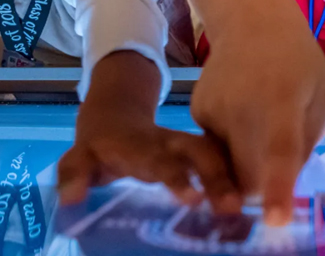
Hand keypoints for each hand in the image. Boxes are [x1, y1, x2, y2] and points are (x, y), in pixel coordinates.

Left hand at [57, 107, 239, 214]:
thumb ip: (74, 175)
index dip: (177, 178)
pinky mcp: (201, 152)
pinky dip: (240, 178)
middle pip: (200, 153)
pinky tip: (255, 203)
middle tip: (236, 206)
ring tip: (251, 210)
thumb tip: (69, 199)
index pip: (161, 162)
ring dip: (234, 180)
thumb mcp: (79, 156)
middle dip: (219, 176)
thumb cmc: (98, 145)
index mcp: (142, 146)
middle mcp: (171, 143)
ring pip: (218, 156)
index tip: (193, 198)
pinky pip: (225, 162)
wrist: (117, 114)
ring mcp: (188, 146)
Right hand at [190, 41, 324, 225]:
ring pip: (229, 167)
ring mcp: (212, 111)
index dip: (278, 188)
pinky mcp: (196, 114)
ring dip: (247, 163)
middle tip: (279, 167)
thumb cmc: (297, 60)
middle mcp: (240, 108)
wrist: (250, 19)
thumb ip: (304, 144)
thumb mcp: (320, 96)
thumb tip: (279, 186)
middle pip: (248, 177)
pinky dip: (232, 144)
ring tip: (261, 121)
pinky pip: (217, 149)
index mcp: (280, 103)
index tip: (276, 219)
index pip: (279, 152)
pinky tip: (242, 111)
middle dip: (264, 187)